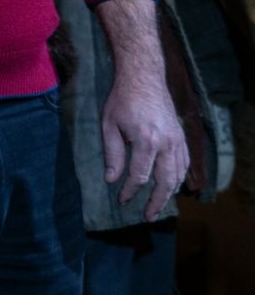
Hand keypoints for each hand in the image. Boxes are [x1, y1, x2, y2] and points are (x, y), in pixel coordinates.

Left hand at [95, 0, 188, 221]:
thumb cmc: (122, 100)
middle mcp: (166, 143)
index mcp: (146, 141)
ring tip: (158, 206)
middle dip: (155, 202)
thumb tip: (111, 180)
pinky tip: (171, 186)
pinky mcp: (182, 136)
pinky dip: (179, 178)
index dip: (130, 192)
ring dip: (169, 193)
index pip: (139, 177)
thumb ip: (112, 154)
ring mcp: (177, 140)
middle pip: (164, 182)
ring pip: (178, 175)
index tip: (121, 200)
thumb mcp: (109, 125)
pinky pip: (184, 163)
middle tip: (147, 216)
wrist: (144, 77)